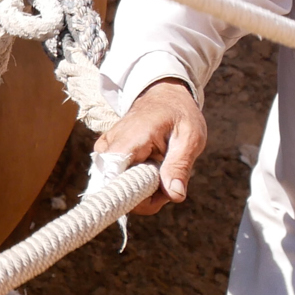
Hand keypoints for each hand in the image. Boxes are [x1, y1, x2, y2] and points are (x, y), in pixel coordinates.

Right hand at [92, 78, 206, 216]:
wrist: (163, 97)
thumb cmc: (178, 114)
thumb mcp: (190, 137)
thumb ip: (180, 166)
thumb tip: (175, 195)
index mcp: (131, 139)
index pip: (116, 180)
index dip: (137, 197)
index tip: (163, 194)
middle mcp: (109, 147)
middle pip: (117, 191)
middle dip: (146, 196)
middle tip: (170, 180)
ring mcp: (104, 153)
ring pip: (117, 190)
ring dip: (143, 191)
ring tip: (162, 171)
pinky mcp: (105, 158)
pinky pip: (117, 183)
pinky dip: (137, 185)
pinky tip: (151, 171)